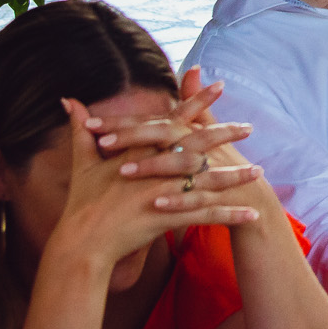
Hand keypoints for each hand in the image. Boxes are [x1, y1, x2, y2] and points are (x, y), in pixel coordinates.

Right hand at [47, 99, 261, 274]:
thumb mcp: (81, 163)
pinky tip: (253, 216)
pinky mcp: (167, 219)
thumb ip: (80, 130)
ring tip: (260, 173)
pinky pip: (205, 216)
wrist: (81, 243)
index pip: (173, 121)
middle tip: (250, 127)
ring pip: (207, 182)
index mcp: (140, 152)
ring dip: (235, 178)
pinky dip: (230, 216)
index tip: (220, 85)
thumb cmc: (82, 203)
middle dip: (225, 135)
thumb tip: (68, 100)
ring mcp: (162, 194)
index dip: (196, 102)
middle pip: (197, 147)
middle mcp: (154, 169)